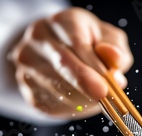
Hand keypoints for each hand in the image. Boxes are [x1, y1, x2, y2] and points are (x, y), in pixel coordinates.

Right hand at [9, 7, 132, 119]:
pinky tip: (80, 101)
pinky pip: (50, 103)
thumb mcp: (107, 38)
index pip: (77, 43)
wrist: (55, 50)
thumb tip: (114, 59)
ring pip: (56, 88)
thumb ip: (115, 48)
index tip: (106, 84)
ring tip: (96, 96)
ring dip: (81, 99)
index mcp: (61, 22)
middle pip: (62, 64)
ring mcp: (27, 63)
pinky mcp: (25, 86)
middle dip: (85, 83)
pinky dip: (70, 108)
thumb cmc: (88, 43)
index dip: (93, 65)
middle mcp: (38, 38)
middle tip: (102, 96)